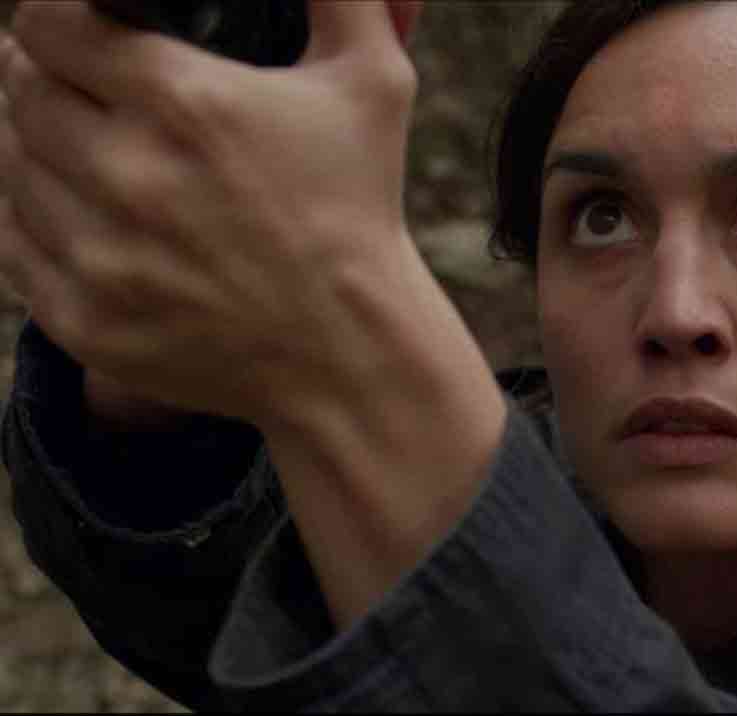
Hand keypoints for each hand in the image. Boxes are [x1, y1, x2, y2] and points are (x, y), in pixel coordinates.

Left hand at [0, 0, 427, 424]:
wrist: (351, 350)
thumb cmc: (361, 210)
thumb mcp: (375, 84)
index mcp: (186, 103)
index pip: (47, 25)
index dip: (53, 20)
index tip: (75, 34)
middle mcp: (128, 175)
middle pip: (20, 92)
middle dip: (43, 79)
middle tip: (78, 88)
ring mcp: (101, 256)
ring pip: (12, 168)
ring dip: (37, 148)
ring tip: (82, 151)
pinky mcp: (86, 320)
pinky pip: (13, 247)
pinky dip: (32, 222)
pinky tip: (79, 215)